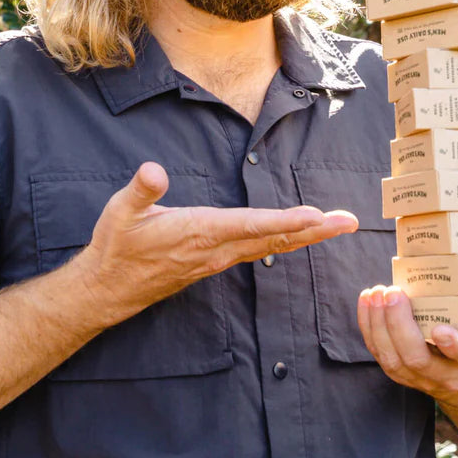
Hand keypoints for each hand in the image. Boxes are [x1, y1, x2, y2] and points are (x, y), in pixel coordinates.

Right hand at [75, 162, 357, 324]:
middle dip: (313, 229)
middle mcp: (216, 249)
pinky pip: (259, 251)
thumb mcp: (120, 213)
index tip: (317, 216)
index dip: (285, 220)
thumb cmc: (116, 247)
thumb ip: (140, 191)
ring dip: (305, 236)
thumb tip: (153, 169)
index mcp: (198, 232)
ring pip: (270, 247)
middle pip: (274, 238)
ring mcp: (218, 259)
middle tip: (349, 222)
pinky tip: (297, 236)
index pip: (250, 225)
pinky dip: (284, 241)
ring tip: (334, 225)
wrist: (108, 288)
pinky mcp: (215, 263)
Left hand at [357, 285, 457, 402]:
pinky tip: (367, 300)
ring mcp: (422, 378)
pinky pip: (380, 354)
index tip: (444, 329)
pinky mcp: (402, 373)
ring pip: (394, 359)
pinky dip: (369, 328)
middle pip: (417, 358)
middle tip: (393, 292)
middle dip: (400, 326)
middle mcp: (450, 375)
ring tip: (376, 292)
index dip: (456, 347)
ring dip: (378, 325)